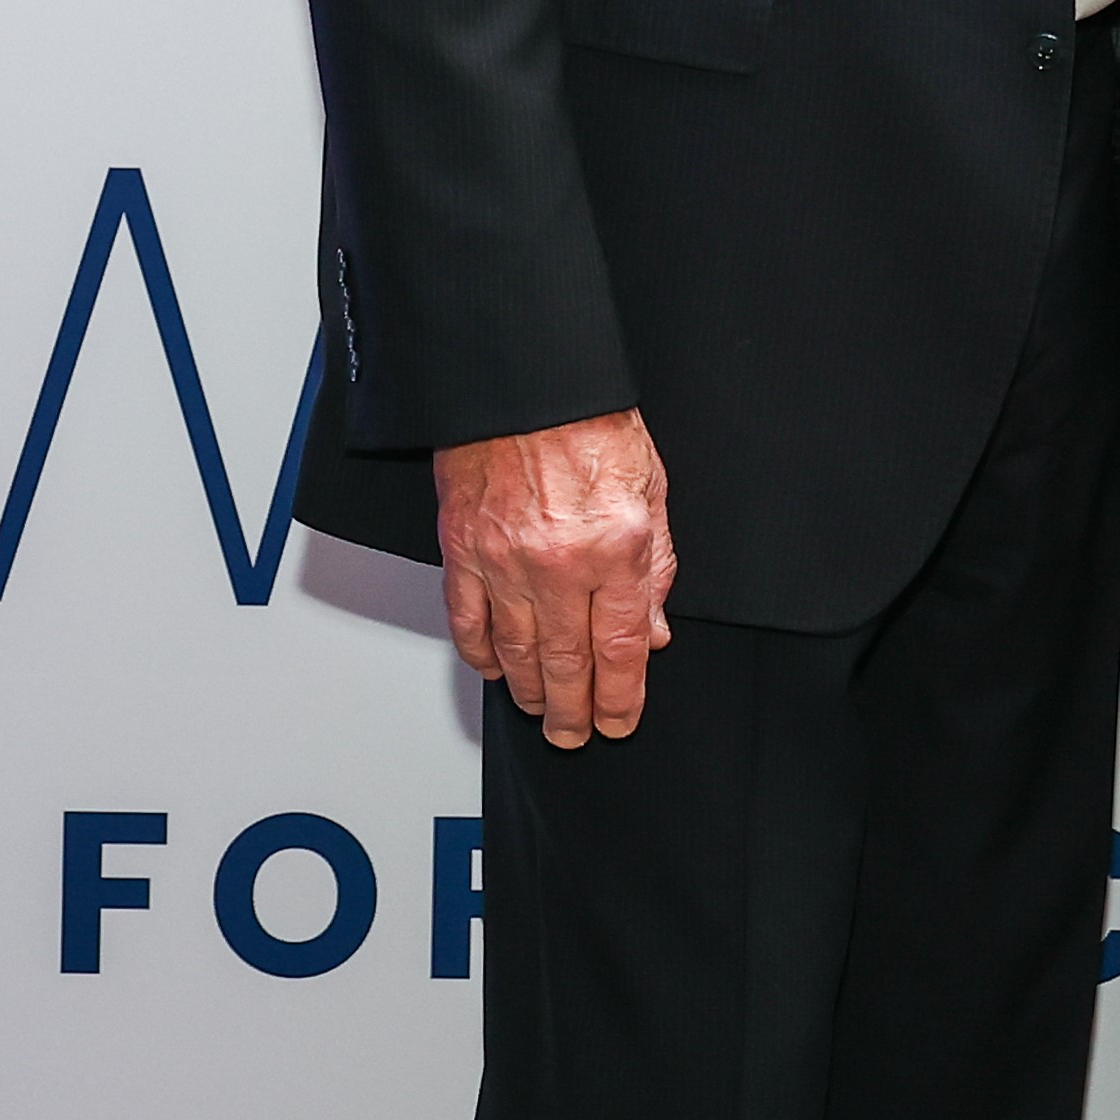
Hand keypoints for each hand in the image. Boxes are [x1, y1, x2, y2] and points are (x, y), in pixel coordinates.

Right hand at [434, 411, 675, 749]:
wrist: (528, 384)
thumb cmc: (591, 424)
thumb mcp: (652, 491)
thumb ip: (656, 567)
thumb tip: (652, 631)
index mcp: (614, 547)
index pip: (619, 647)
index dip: (620, 696)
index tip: (620, 721)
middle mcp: (558, 564)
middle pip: (565, 662)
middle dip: (575, 709)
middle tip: (577, 735)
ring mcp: (504, 562)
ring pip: (516, 651)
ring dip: (531, 691)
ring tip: (544, 712)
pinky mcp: (464, 551)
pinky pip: (469, 622)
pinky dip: (482, 654)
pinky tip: (496, 670)